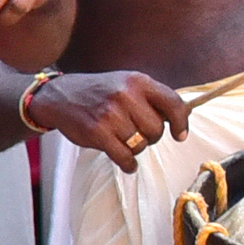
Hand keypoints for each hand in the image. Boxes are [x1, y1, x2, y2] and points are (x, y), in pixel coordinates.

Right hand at [24, 68, 186, 171]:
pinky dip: (128, 163)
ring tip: (122, 139)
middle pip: (157, 130)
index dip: (181, 123)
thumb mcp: (127, 83)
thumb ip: (153, 98)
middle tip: (136, 132)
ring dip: (135, 148)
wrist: (60, 95)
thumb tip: (183, 118)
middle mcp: (126, 95)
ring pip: (141, 145)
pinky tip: (125, 161)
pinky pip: (125, 157)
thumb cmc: (100, 92)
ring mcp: (111, 114)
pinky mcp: (98, 132)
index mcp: (138, 81)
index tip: (180, 135)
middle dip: (150, 136)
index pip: (173, 103)